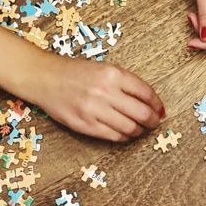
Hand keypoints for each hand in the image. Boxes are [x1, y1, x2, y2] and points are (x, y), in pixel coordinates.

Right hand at [0, 24, 163, 141]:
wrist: (44, 77)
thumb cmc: (74, 72)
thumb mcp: (103, 68)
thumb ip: (125, 82)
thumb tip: (149, 101)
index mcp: (113, 74)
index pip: (146, 93)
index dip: (158, 104)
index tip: (161, 110)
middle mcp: (105, 92)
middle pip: (142, 113)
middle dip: (153, 121)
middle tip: (155, 123)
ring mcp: (94, 110)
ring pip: (130, 128)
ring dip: (139, 131)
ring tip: (140, 129)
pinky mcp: (85, 125)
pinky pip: (113, 136)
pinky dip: (124, 137)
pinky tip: (125, 133)